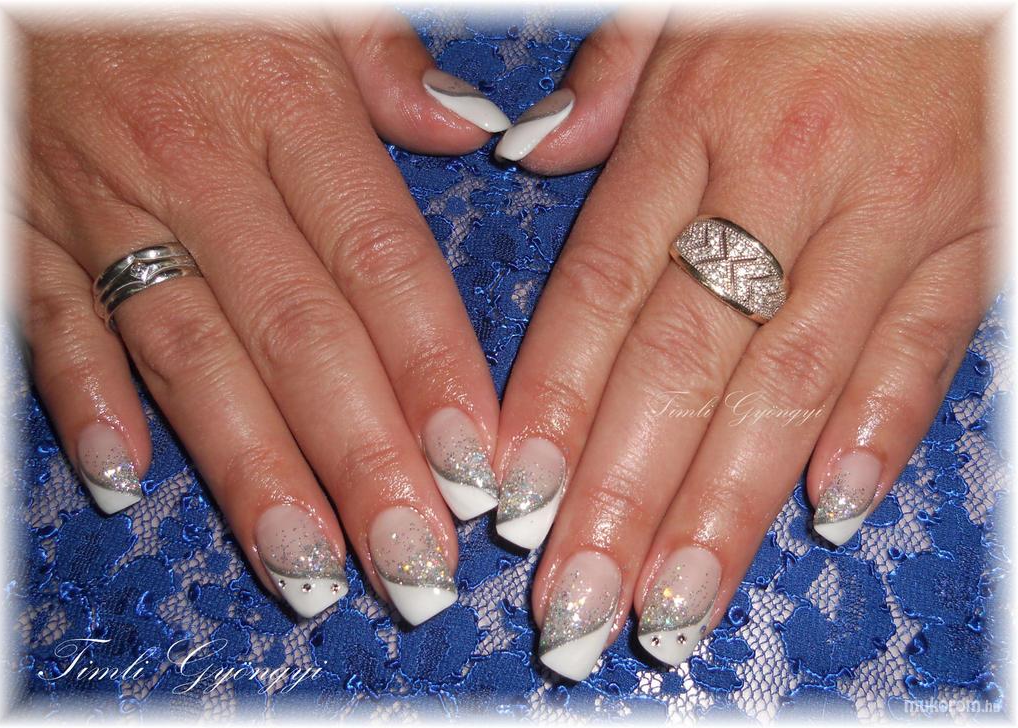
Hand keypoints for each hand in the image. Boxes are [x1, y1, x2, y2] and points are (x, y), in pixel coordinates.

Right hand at [18, 11, 510, 623]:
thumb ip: (388, 65)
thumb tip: (476, 128)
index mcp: (285, 104)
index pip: (381, 263)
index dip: (434, 371)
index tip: (478, 467)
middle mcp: (199, 168)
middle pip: (298, 338)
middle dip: (362, 464)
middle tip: (415, 566)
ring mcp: (103, 203)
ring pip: (189, 359)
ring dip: (251, 474)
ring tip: (310, 570)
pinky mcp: (27, 223)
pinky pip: (57, 325)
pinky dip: (87, 404)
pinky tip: (129, 484)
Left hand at [490, 15, 994, 678]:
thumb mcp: (688, 4)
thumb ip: (608, 84)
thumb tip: (524, 153)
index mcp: (694, 121)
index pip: (603, 291)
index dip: (555, 407)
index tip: (515, 508)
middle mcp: (785, 174)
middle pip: (687, 361)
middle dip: (627, 498)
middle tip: (581, 609)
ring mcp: (892, 210)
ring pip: (796, 381)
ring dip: (730, 505)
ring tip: (676, 607)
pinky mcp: (981, 227)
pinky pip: (927, 347)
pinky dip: (879, 432)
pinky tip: (828, 513)